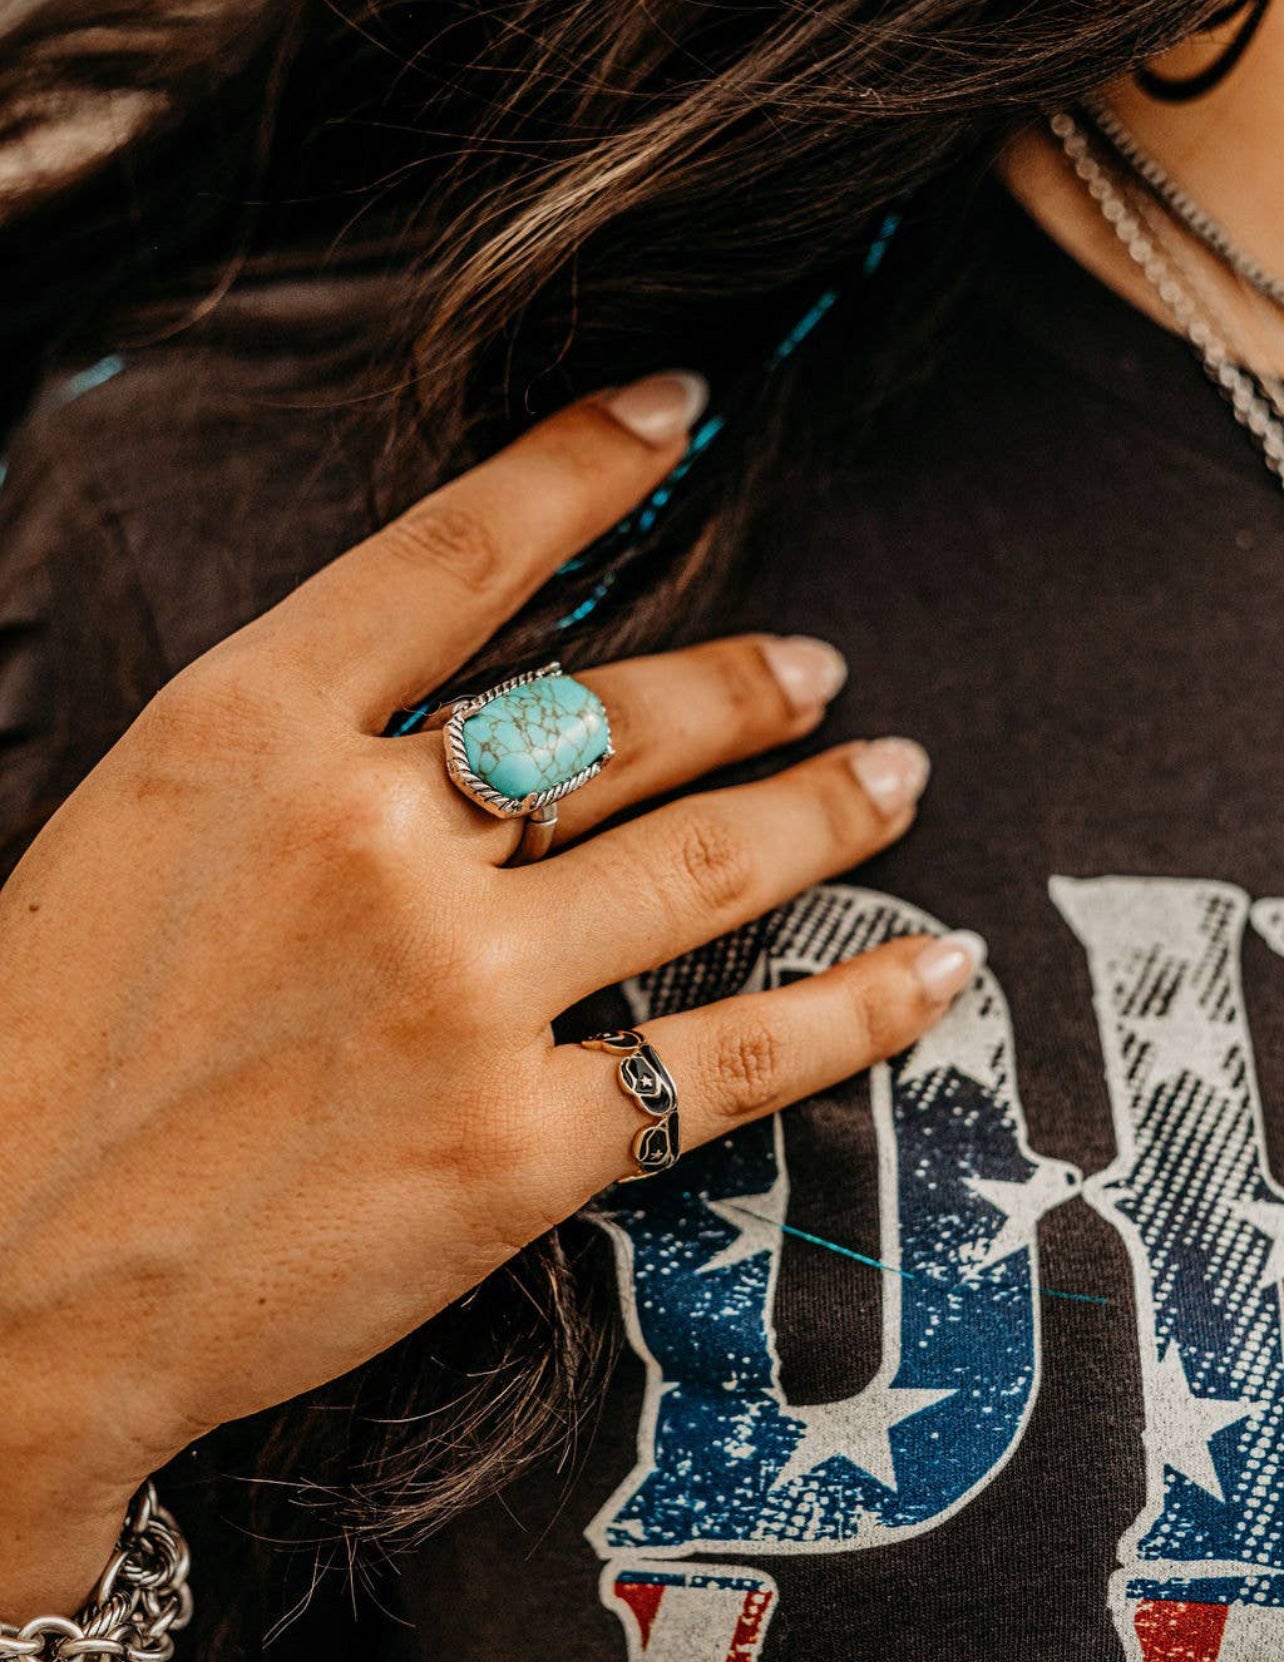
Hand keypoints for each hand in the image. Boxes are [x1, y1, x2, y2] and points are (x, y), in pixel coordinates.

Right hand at [0, 372, 974, 1615]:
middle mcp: (375, 836)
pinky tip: (929, 966)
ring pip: (704, 861)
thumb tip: (448, 727)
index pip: (455, 551)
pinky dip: (853, 1008)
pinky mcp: (516, 1145)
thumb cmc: (33, 1048)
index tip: (672, 412)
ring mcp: (459, 989)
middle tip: (819, 669)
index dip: (580, 465)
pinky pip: (732, 1052)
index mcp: (251, 731)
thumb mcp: (139, 828)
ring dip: (823, 806)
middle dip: (745, 684)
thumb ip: (294, 755)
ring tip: (894, 773)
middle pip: (618, 718)